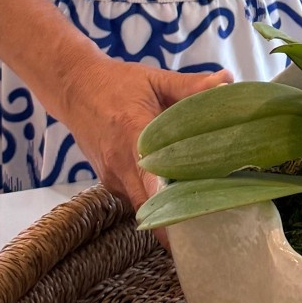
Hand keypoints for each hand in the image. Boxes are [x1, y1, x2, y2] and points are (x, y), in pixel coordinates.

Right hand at [65, 56, 232, 210]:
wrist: (73, 87)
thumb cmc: (117, 83)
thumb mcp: (154, 79)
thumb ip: (190, 86)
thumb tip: (228, 81)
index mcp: (133, 133)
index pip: (154, 179)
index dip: (177, 202)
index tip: (204, 214)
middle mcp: (120, 163)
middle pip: (150, 206)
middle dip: (179, 219)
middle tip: (213, 223)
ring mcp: (112, 176)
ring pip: (144, 206)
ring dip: (168, 212)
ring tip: (202, 211)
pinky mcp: (109, 182)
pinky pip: (136, 198)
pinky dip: (155, 201)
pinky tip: (178, 194)